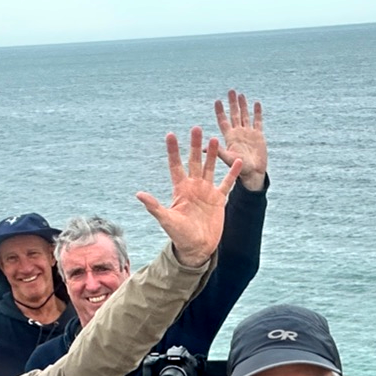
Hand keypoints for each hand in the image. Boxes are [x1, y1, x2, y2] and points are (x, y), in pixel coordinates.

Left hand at [139, 126, 237, 268]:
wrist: (197, 248)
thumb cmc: (179, 235)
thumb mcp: (167, 220)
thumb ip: (154, 206)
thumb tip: (139, 194)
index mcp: (180, 189)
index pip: (175, 165)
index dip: (173, 151)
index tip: (171, 134)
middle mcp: (193, 187)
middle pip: (194, 161)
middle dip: (195, 145)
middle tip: (196, 128)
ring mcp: (207, 191)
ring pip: (210, 168)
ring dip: (212, 154)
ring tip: (215, 138)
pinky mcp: (219, 199)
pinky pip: (227, 182)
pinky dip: (232, 172)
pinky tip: (236, 160)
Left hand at [212, 90, 267, 190]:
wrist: (254, 174)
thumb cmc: (240, 169)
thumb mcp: (228, 159)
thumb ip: (218, 152)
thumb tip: (203, 147)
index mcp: (230, 137)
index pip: (223, 121)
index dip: (220, 111)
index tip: (217, 101)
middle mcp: (238, 133)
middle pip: (234, 114)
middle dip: (232, 103)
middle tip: (231, 91)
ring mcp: (248, 133)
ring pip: (245, 115)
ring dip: (243, 105)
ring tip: (240, 94)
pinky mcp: (258, 135)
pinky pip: (257, 121)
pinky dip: (257, 113)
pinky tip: (256, 103)